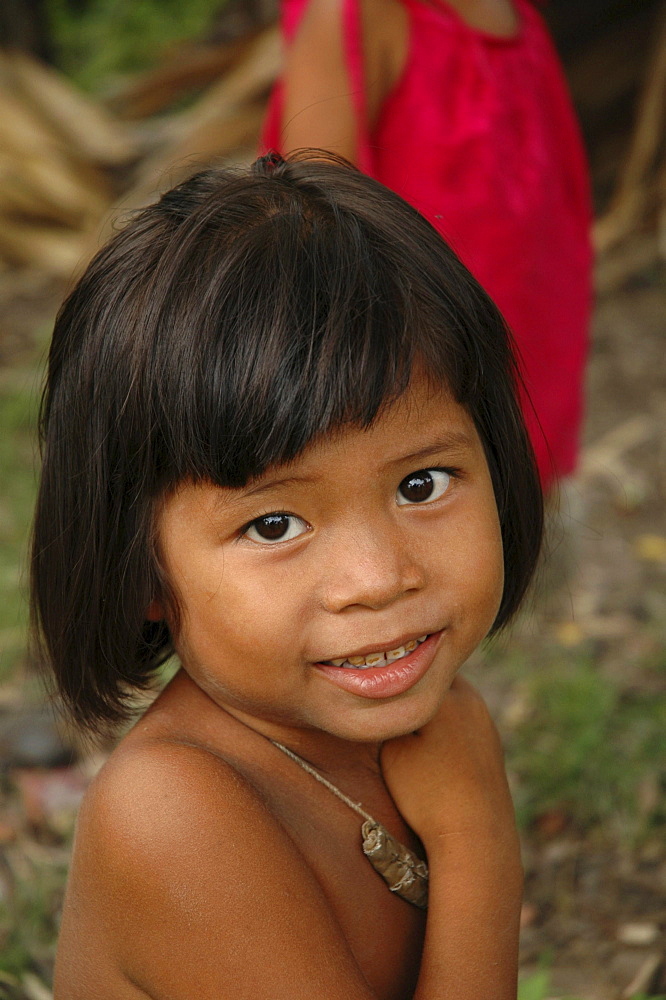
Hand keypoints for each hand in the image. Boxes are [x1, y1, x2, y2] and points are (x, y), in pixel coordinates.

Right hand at [381, 676, 516, 844]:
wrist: (476, 838)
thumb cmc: (428, 794)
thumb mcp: (392, 750)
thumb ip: (388, 715)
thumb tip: (387, 697)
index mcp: (445, 693)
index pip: (407, 666)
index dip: (385, 672)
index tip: (366, 678)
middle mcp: (470, 697)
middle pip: (430, 677)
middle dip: (409, 685)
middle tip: (382, 698)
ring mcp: (484, 719)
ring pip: (447, 697)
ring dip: (427, 704)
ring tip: (404, 723)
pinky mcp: (491, 741)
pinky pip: (461, 718)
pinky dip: (444, 723)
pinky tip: (430, 745)